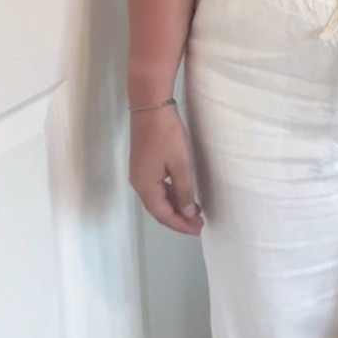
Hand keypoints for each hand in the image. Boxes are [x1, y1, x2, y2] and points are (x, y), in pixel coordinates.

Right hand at [129, 104, 203, 235]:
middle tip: (199, 225)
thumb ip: (184, 191)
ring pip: (158, 198)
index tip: (198, 230)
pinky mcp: (144, 164)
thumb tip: (187, 213)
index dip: (180, 225)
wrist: (151, 107)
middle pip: (159, 209)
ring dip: (176, 207)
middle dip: (178, 218)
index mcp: (145, 186)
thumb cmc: (166, 135)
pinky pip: (158, 187)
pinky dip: (171, 194)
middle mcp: (139, 183)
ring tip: (195, 213)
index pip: (163, 214)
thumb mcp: (181, 165)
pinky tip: (184, 194)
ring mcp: (140, 173)